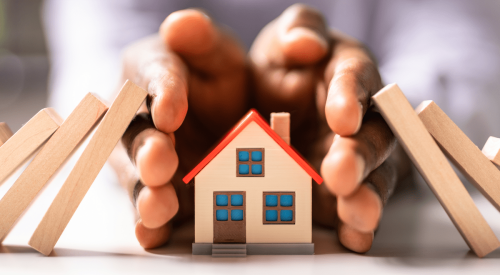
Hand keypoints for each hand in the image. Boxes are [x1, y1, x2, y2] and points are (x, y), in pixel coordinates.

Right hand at [116, 9, 247, 247]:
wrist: (223, 114)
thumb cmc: (214, 77)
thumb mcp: (216, 53)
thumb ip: (201, 39)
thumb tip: (182, 25)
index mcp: (151, 72)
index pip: (152, 74)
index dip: (161, 91)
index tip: (171, 109)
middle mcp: (138, 117)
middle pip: (134, 133)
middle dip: (147, 149)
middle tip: (160, 160)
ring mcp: (145, 158)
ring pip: (136, 175)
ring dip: (145, 192)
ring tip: (159, 205)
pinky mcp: (159, 190)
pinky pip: (149, 208)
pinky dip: (149, 223)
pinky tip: (153, 234)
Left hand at [249, 4, 409, 251]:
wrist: (270, 104)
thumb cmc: (284, 67)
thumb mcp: (281, 42)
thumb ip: (297, 31)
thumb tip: (306, 43)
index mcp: (348, 74)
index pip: (355, 79)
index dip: (351, 97)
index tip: (341, 116)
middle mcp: (362, 119)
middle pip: (373, 136)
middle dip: (359, 154)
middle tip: (341, 171)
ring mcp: (356, 157)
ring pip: (374, 176)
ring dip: (367, 195)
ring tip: (355, 212)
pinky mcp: (343, 190)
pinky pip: (355, 207)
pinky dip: (357, 224)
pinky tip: (353, 236)